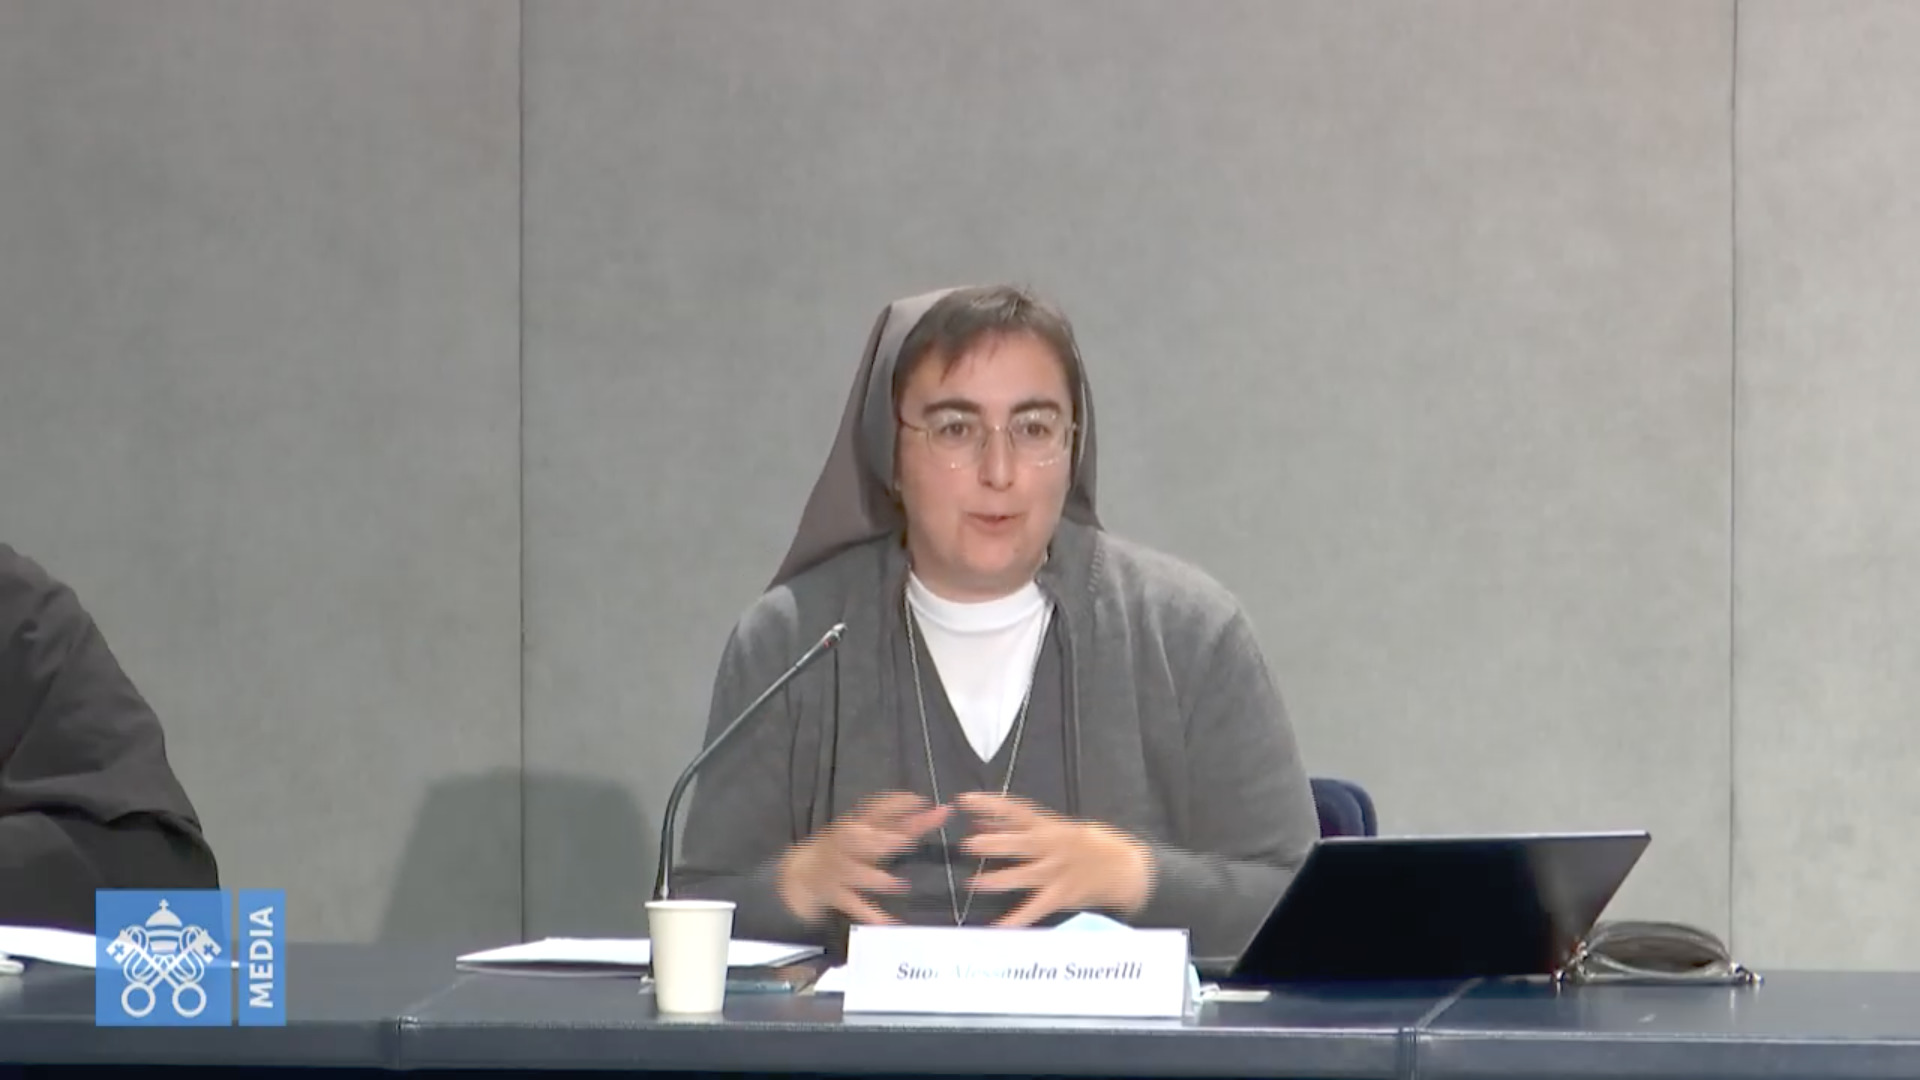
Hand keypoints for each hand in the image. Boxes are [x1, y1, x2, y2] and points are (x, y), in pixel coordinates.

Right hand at [777, 792, 948, 925]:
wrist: (797, 875)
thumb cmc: (842, 850)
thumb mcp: (864, 831)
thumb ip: (900, 823)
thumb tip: (939, 810)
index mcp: (854, 825)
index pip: (875, 809)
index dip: (897, 804)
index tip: (922, 800)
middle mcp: (843, 845)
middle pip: (861, 841)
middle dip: (884, 840)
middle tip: (909, 840)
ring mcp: (837, 871)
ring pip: (855, 873)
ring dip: (875, 879)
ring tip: (900, 885)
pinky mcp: (834, 894)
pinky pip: (852, 905)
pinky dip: (869, 915)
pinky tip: (888, 924)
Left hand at [956, 792, 1153, 927]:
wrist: (1124, 868)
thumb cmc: (1086, 845)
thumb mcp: (1054, 828)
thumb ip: (1016, 826)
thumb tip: (982, 821)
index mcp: (1048, 826)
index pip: (1016, 810)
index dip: (990, 804)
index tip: (966, 801)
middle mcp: (1051, 847)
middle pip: (1020, 843)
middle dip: (994, 843)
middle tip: (968, 844)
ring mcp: (1057, 872)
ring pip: (1025, 875)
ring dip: (999, 879)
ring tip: (975, 882)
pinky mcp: (1062, 895)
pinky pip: (1036, 908)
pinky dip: (1017, 919)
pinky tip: (999, 928)